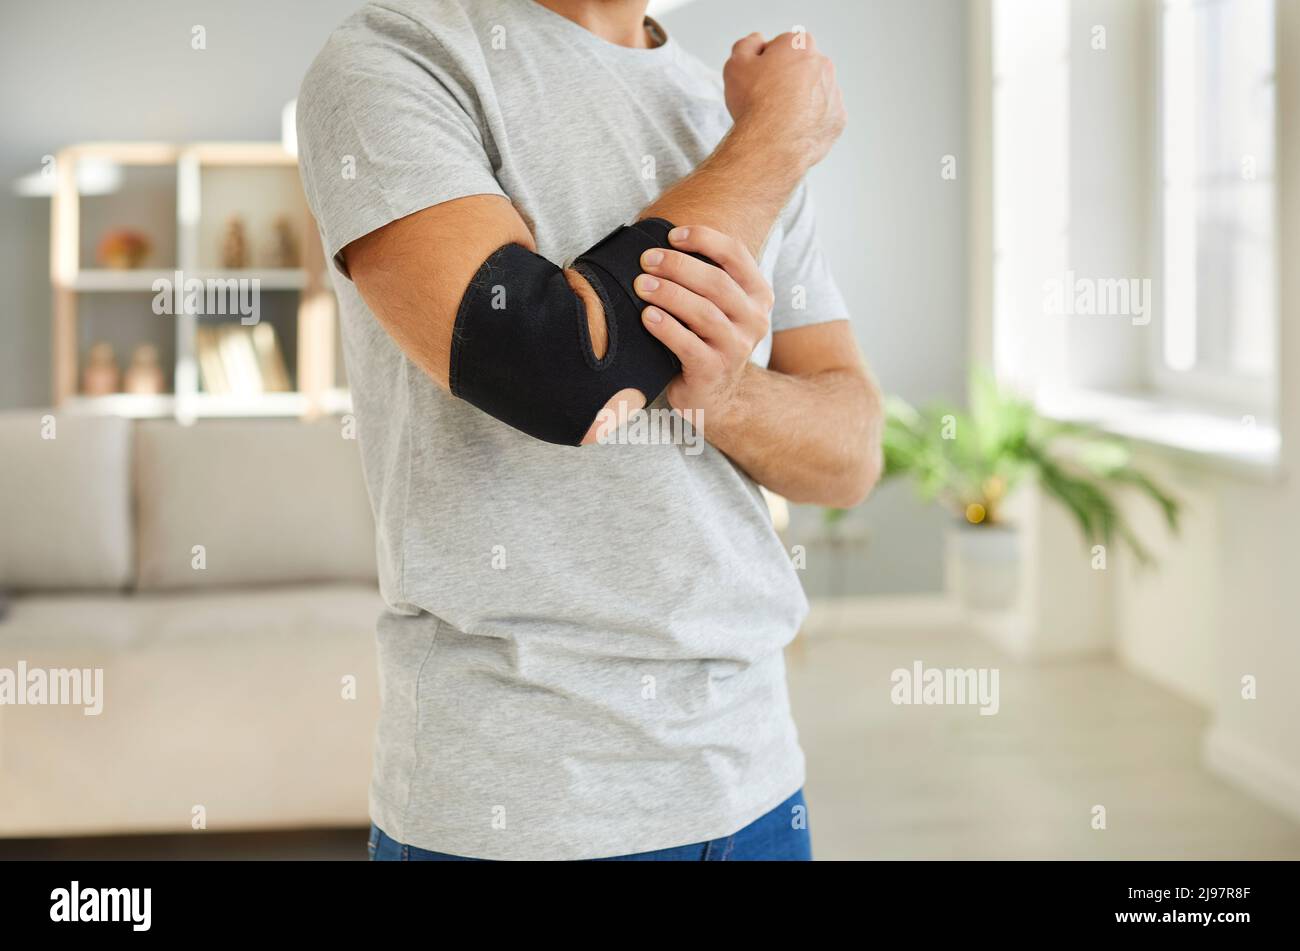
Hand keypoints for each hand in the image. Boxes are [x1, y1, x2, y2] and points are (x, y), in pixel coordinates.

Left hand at [633, 225, 774, 432]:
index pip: (735, 254)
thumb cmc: (706, 336)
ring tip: (641, 285)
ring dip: (669, 294)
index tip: (670, 235)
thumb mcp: (718, 303)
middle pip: (716, 283)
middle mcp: (754, 319)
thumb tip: (661, 239)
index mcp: (758, 294)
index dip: (703, 238)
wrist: (714, 392)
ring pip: (704, 313)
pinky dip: (666, 328)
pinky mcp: (713, 371)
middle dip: (678, 266)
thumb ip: (704, 274)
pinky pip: (689, 346)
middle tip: (647, 260)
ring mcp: (736, 348)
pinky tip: (647, 316)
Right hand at [723, 31, 845, 168]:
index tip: (757, 80)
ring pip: (814, 93)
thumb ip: (747, 45)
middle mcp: (823, 64)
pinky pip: (823, 117)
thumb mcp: (736, 64)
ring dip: (800, 101)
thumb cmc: (754, 104)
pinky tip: (793, 130)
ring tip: (779, 119)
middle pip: (801, 69)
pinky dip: (810, 122)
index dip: (766, 63)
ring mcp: (834, 92)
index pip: (781, 47)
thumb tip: (758, 42)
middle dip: (786, 80)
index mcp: (800, 45)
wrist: (771, 144)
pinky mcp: (838, 119)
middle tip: (766, 100)